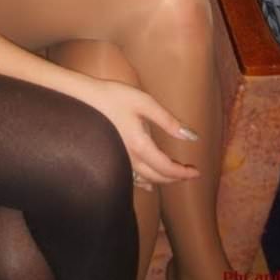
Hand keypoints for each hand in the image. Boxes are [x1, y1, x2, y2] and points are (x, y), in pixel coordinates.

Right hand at [84, 76, 199, 188]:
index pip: (167, 168)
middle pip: (157, 177)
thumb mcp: (144, 102)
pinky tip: (146, 183)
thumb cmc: (113, 96)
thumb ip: (168, 121)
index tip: (197, 172)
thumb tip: (191, 137)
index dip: (184, 173)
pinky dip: (143, 182)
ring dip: (161, 180)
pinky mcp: (111, 157)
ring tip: (172, 177)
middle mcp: (130, 159)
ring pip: (144, 179)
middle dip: (175, 178)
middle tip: (189, 174)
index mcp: (141, 146)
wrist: (82, 98)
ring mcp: (119, 160)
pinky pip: (130, 178)